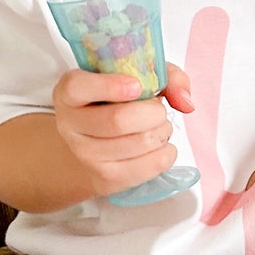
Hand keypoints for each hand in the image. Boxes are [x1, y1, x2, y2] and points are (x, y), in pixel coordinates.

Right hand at [52, 62, 193, 199]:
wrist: (94, 144)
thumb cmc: (116, 103)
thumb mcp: (136, 77)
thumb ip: (166, 76)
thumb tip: (184, 101)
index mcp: (70, 92)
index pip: (79, 88)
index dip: (109, 86)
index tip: (136, 86)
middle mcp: (70, 124)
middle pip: (118, 120)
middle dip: (153, 113)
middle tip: (158, 110)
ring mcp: (85, 155)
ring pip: (138, 143)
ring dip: (162, 132)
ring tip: (159, 127)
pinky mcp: (105, 178)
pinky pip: (148, 167)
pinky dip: (166, 153)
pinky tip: (160, 145)